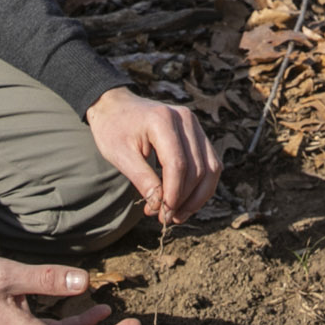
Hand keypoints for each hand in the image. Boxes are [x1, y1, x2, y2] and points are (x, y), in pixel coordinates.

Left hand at [87, 87, 219, 224]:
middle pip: (197, 169)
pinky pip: (210, 163)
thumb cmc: (113, 129)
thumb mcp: (119, 155)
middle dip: (184, 199)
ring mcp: (195, 125)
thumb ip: (141, 179)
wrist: (115, 106)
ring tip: (177, 215)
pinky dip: (201, 186)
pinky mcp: (198, 133)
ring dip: (198, 197)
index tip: (162, 214)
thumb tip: (160, 206)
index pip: (177, 164)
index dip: (173, 194)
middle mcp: (185, 119)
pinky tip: (185, 201)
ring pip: (210, 168)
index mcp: (163, 121)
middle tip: (165, 218)